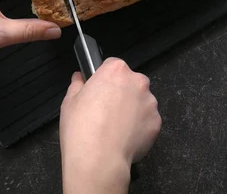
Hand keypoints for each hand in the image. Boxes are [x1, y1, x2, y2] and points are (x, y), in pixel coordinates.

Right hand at [60, 58, 160, 192]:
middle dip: (121, 92)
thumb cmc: (82, 128)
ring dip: (132, 109)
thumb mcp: (69, 101)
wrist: (99, 159)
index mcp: (116, 71)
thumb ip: (77, 84)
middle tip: (105, 110)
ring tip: (115, 127)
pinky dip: (139, 126)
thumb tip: (79, 78)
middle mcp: (138, 82)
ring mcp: (150, 102)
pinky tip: (124, 137)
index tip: (98, 90)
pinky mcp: (157, 122)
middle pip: (130, 81)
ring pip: (141, 101)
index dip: (104, 78)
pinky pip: (147, 120)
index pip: (113, 65)